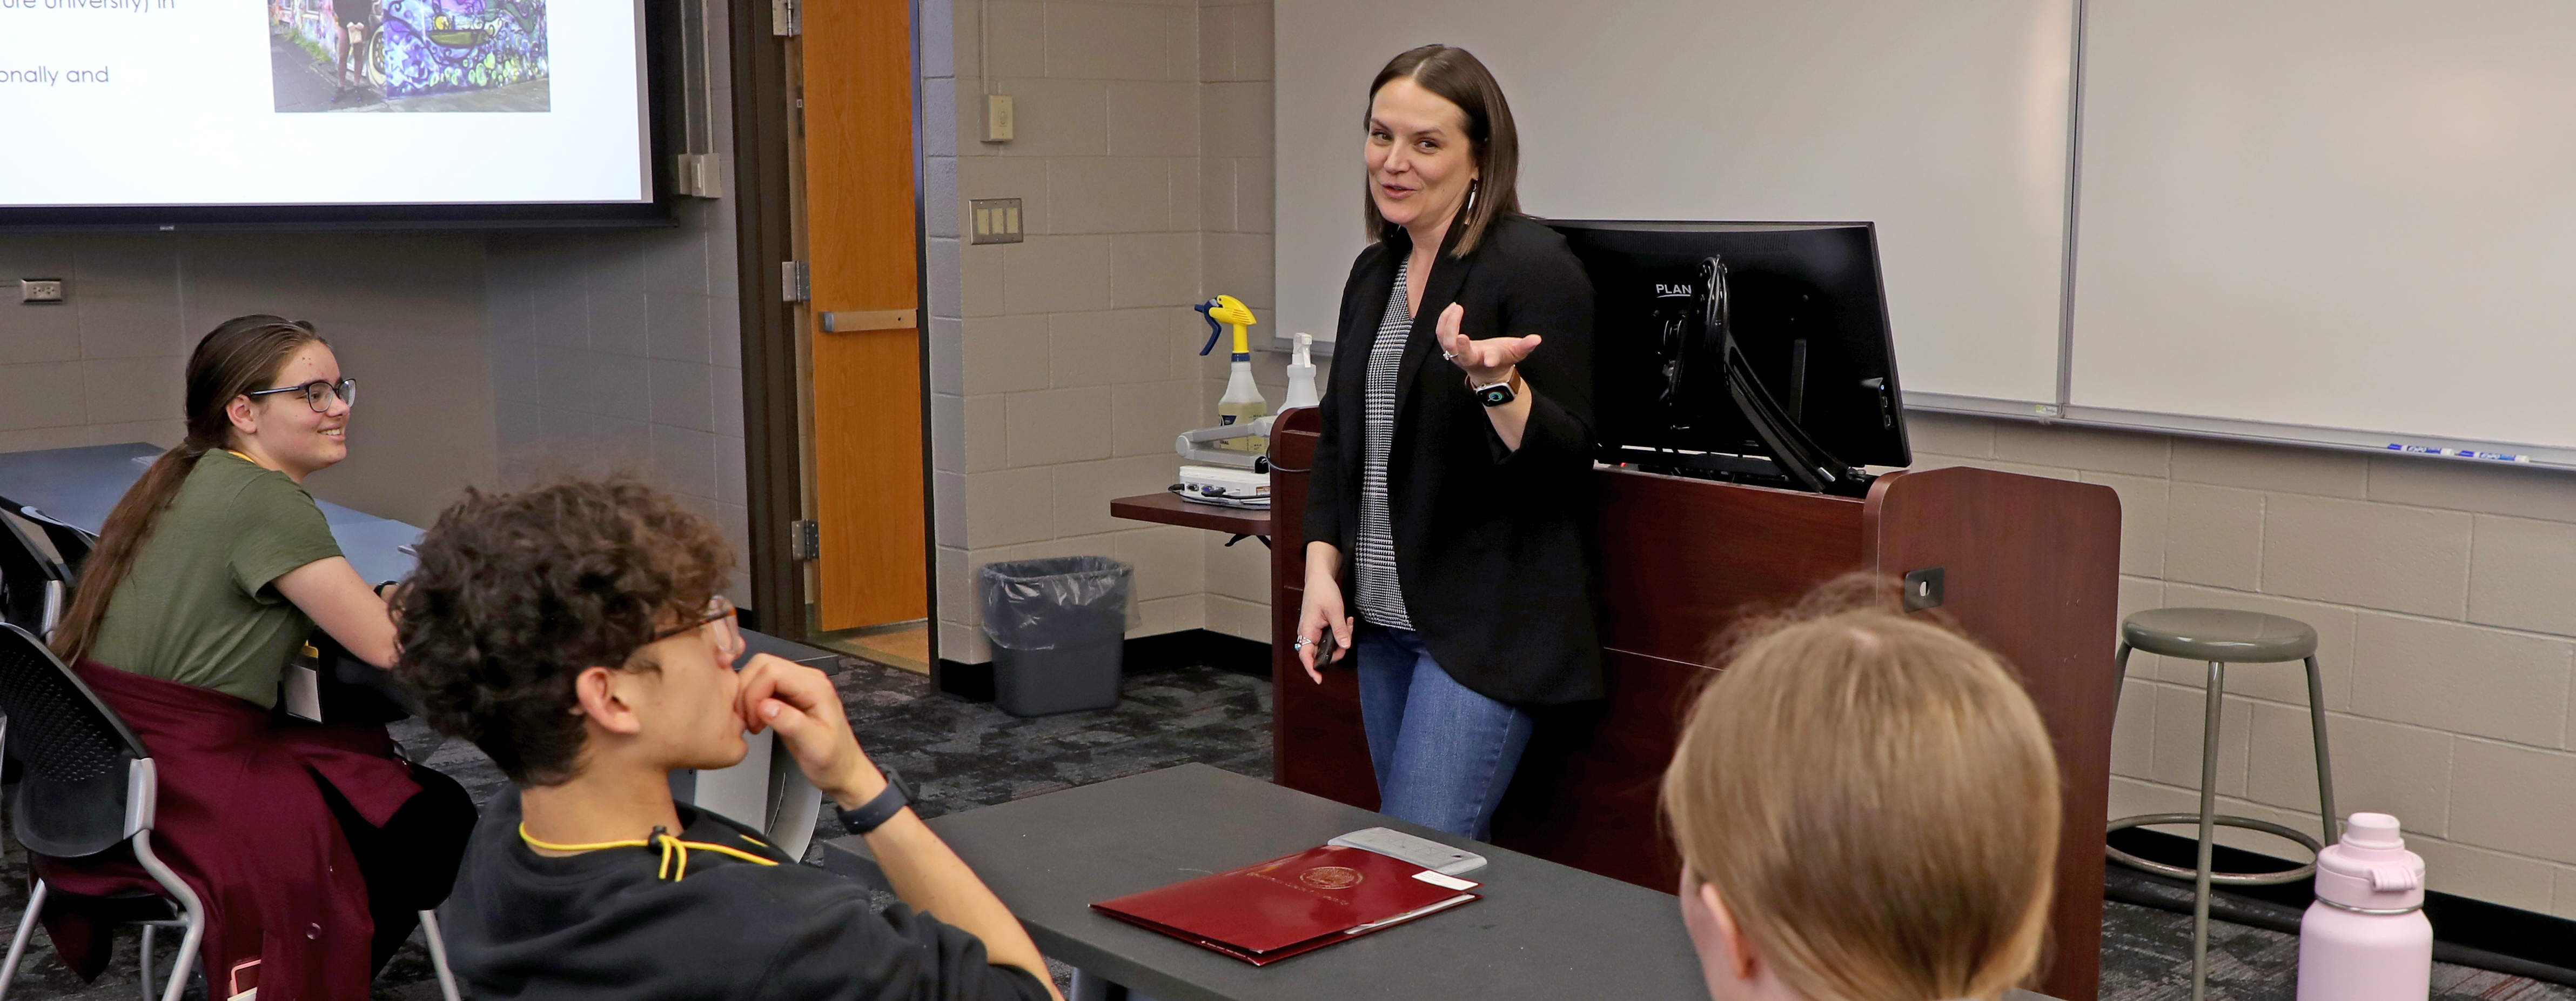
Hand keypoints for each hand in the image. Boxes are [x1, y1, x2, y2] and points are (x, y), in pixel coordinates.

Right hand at [735, 653, 885, 808]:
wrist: (842, 770)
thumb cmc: (833, 760)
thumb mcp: (814, 746)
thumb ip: (791, 723)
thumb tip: (765, 706)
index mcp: (816, 687)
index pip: (772, 671)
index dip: (754, 693)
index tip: (753, 720)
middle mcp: (807, 679)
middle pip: (763, 665)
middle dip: (747, 691)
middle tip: (749, 721)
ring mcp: (798, 684)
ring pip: (760, 672)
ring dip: (748, 695)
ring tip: (753, 722)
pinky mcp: (789, 693)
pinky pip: (763, 685)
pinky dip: (752, 699)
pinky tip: (756, 720)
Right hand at [1296, 575, 1354, 683]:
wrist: (1320, 578)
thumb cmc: (1322, 591)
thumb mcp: (1335, 610)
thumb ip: (1340, 629)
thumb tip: (1345, 646)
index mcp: (1307, 630)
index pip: (1305, 656)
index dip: (1311, 669)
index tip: (1319, 679)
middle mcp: (1308, 633)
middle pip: (1320, 654)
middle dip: (1337, 649)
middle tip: (1348, 635)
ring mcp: (1313, 631)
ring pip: (1327, 646)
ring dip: (1340, 639)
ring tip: (1348, 623)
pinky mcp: (1319, 628)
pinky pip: (1330, 638)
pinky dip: (1339, 634)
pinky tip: (1346, 622)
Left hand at [1434, 302, 1541, 386]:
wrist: (1488, 372)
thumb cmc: (1503, 359)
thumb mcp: (1516, 353)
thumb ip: (1525, 346)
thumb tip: (1537, 339)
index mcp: (1484, 361)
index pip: (1482, 359)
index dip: (1480, 354)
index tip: (1475, 347)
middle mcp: (1468, 359)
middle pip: (1455, 350)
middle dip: (1453, 331)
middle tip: (1458, 311)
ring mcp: (1457, 355)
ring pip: (1444, 341)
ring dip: (1447, 322)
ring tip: (1455, 306)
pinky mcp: (1450, 348)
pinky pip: (1441, 334)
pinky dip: (1444, 320)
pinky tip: (1452, 308)